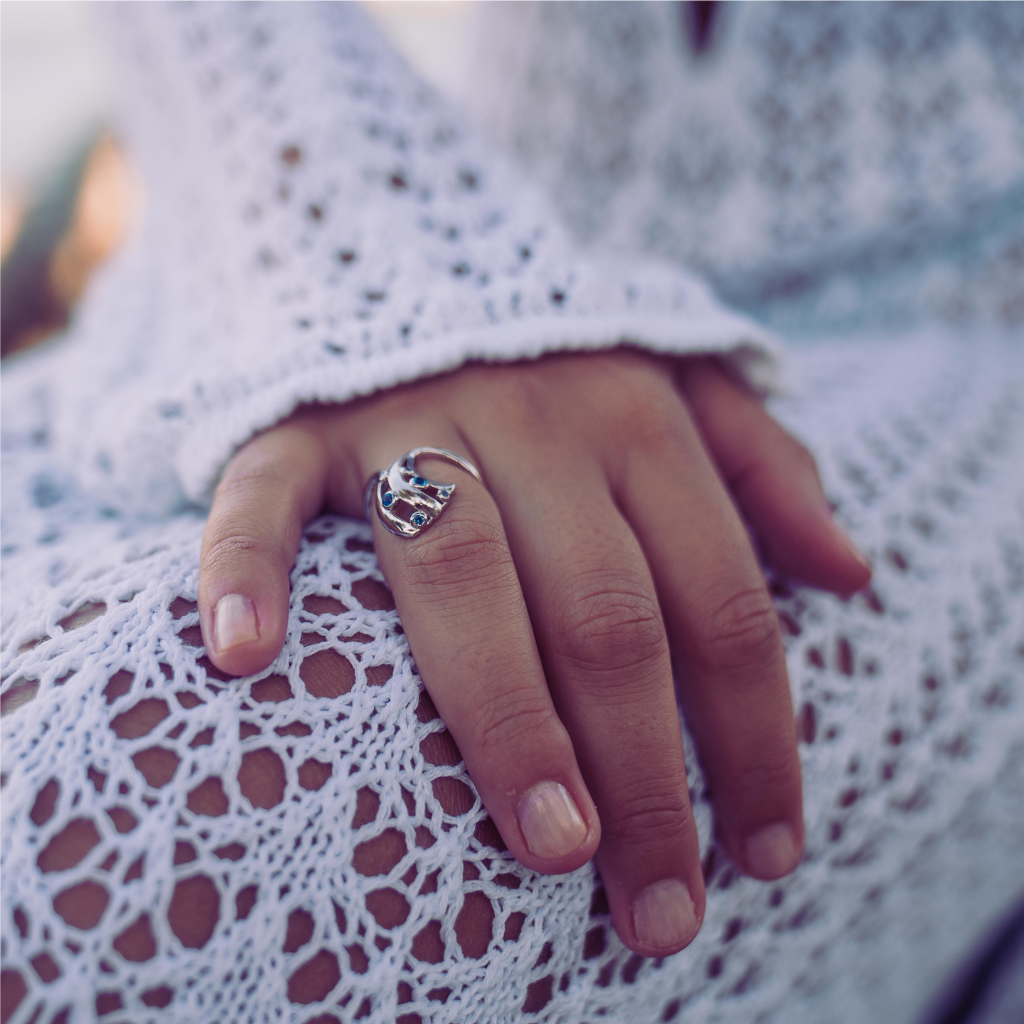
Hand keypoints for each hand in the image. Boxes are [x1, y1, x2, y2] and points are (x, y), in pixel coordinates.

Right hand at [197, 351, 869, 956]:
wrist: (412, 239)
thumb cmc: (560, 348)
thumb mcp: (681, 382)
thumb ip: (764, 466)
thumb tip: (850, 574)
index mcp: (635, 415)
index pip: (721, 599)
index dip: (757, 734)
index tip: (763, 850)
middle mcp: (533, 414)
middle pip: (606, 610)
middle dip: (645, 768)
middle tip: (658, 903)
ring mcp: (408, 413)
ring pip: (460, 571)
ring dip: (505, 711)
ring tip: (550, 844)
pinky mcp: (298, 419)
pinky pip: (267, 492)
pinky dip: (249, 564)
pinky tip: (243, 655)